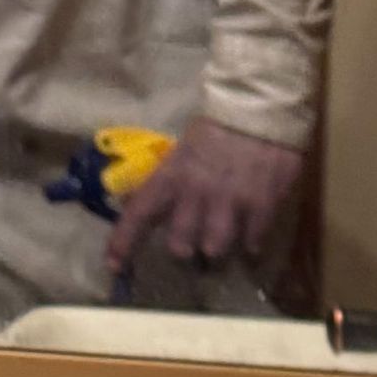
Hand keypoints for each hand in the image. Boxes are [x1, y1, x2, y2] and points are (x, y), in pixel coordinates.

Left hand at [105, 116, 302, 273]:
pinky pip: (251, 243)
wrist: (259, 109)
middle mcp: (195, 193)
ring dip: (217, 249)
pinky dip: (249, 244)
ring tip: (224, 241)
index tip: (115, 267)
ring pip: (215, 250)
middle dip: (184, 248)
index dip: (124, 243)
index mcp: (171, 176)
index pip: (140, 214)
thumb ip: (167, 183)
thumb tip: (141, 205)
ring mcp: (229, 203)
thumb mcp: (183, 153)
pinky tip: (249, 233)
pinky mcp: (260, 208)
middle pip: (180, 246)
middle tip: (193, 245)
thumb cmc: (218, 131)